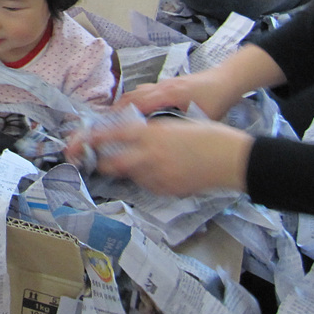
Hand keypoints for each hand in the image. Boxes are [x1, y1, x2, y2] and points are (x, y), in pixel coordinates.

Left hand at [91, 117, 253, 195]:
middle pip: (114, 163)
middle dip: (103, 163)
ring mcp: (158, 175)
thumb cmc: (207, 134)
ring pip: (131, 175)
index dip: (95, 138)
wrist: (230, 158)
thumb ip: (152, 130)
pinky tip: (157, 172)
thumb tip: (135, 132)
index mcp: (151, 133)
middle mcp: (150, 155)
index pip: (114, 135)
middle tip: (99, 160)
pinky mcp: (167, 190)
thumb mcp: (174, 124)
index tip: (83, 140)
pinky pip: (148, 185)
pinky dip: (146, 179)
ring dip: (128, 170)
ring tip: (136, 163)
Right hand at [121, 46, 285, 119]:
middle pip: (133, 95)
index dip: (122, 113)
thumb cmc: (216, 99)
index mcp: (168, 94)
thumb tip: (167, 141)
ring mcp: (165, 83)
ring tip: (116, 117)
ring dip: (126, 103)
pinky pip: (147, 89)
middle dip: (118, 108)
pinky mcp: (169, 83)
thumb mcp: (202, 118)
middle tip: (106, 122)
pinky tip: (137, 108)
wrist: (227, 80)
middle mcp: (162, 86)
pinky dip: (137, 98)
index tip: (109, 124)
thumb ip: (183, 128)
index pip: (138, 103)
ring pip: (139, 91)